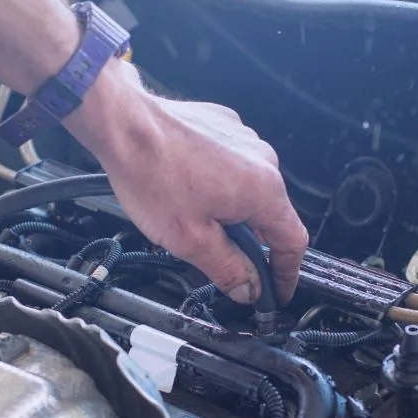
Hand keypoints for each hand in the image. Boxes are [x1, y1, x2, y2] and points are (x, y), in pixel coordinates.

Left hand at [65, 61, 307, 304]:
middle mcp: (263, 159)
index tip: (277, 291)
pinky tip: (189, 189)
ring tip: (194, 218)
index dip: (286, 274)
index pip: (293, 243)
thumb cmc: (152, 174)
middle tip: (222, 261)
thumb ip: (228, 269)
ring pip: (251, 189)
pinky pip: (233, 165)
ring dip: (233, 211)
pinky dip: (220, 183)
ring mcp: (245, 139)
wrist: (125, 125)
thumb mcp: (191, 241)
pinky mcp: (226, 127)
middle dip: (251, 243)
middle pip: (271, 215)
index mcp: (263, 190)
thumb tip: (249, 288)